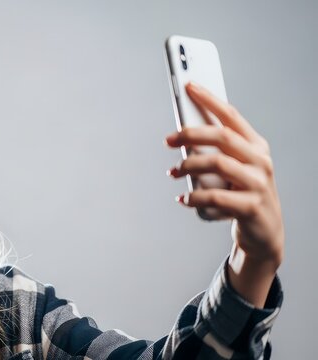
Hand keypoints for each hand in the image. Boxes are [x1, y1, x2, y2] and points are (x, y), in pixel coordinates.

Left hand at [165, 82, 283, 306]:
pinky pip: (215, 197)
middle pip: (222, 137)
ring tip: (173, 172)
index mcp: (256, 146)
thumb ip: (216, 153)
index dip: (209, 99)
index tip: (188, 86)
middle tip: (167, 140)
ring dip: (188, 166)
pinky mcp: (251, 207)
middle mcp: (260, 161)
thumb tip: (182, 134)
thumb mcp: (234, 170)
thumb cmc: (242, 195)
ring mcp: (258, 184)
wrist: (265, 234)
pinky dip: (193, 198)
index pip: (231, 116)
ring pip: (218, 164)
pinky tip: (183, 199)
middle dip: (190, 133)